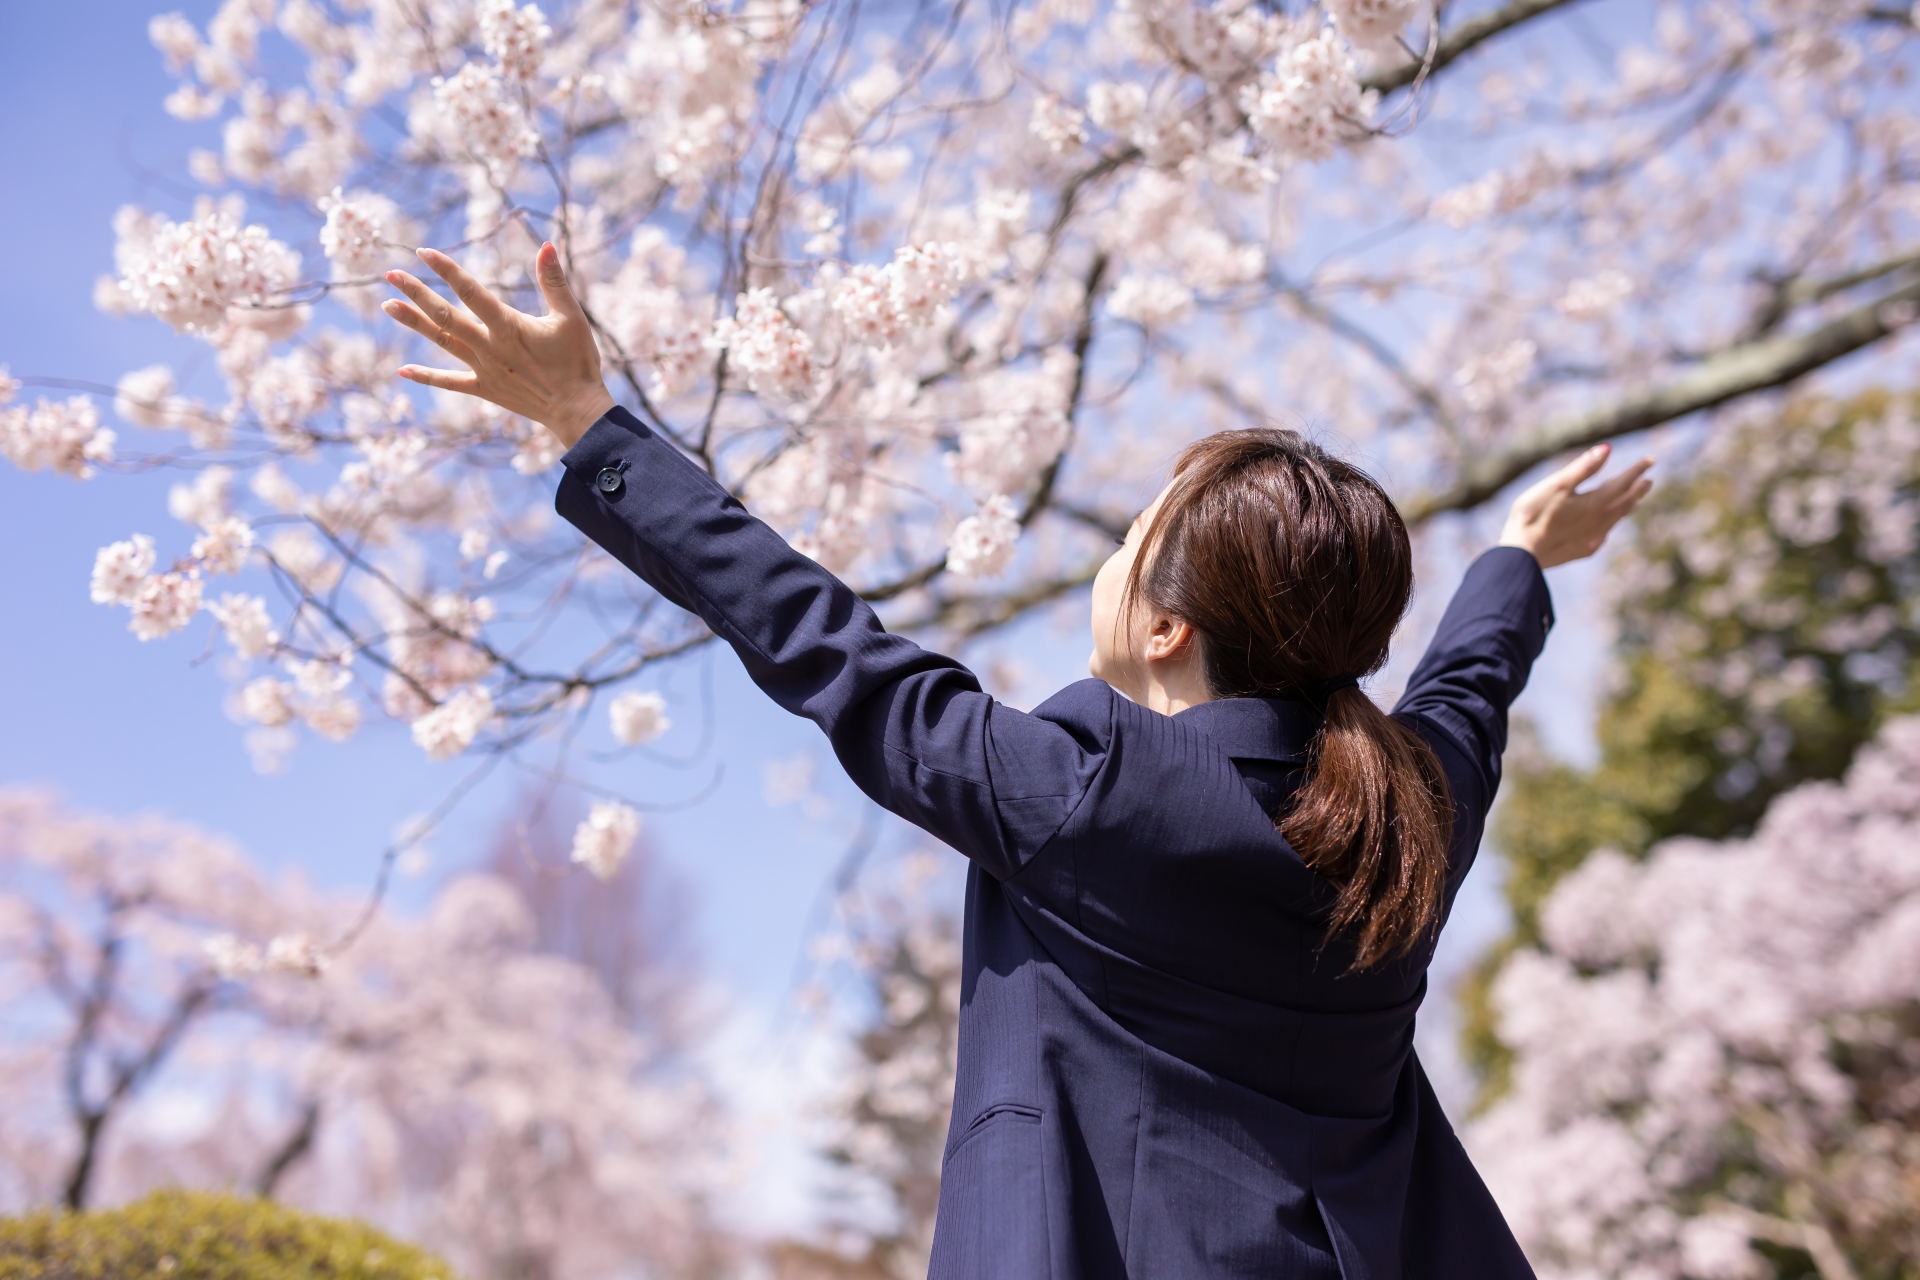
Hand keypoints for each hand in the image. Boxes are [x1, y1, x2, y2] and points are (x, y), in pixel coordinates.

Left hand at [382, 242, 614, 447]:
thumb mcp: (570, 317)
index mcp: (509, 326)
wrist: (577, 410)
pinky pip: (450, 382)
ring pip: (442, 341)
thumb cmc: (578, 361)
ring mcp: (484, 369)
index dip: (446, 270)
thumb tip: (546, 245)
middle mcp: (490, 346)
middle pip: (445, 316)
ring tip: (388, 305)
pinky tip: (402, 371)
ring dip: (414, 323)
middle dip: (417, 292)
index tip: (424, 252)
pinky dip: (426, 376)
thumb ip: (554, 281)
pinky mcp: (485, 389)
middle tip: (390, 275)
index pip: (471, 291)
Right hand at [1497, 442, 1653, 568]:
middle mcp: (1600, 521)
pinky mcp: (1581, 551)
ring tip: (1635, 501)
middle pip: (1625, 503)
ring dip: (1628, 508)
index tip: (1651, 460)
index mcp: (1595, 502)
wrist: (1522, 555)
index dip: (1637, 470)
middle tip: (1648, 481)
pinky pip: (1603, 536)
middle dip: (1637, 490)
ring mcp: (1592, 538)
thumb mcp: (1557, 485)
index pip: (1622, 482)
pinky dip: (1609, 526)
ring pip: (1616, 520)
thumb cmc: (1534, 515)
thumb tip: (1607, 449)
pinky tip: (1606, 529)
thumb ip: (1583, 467)